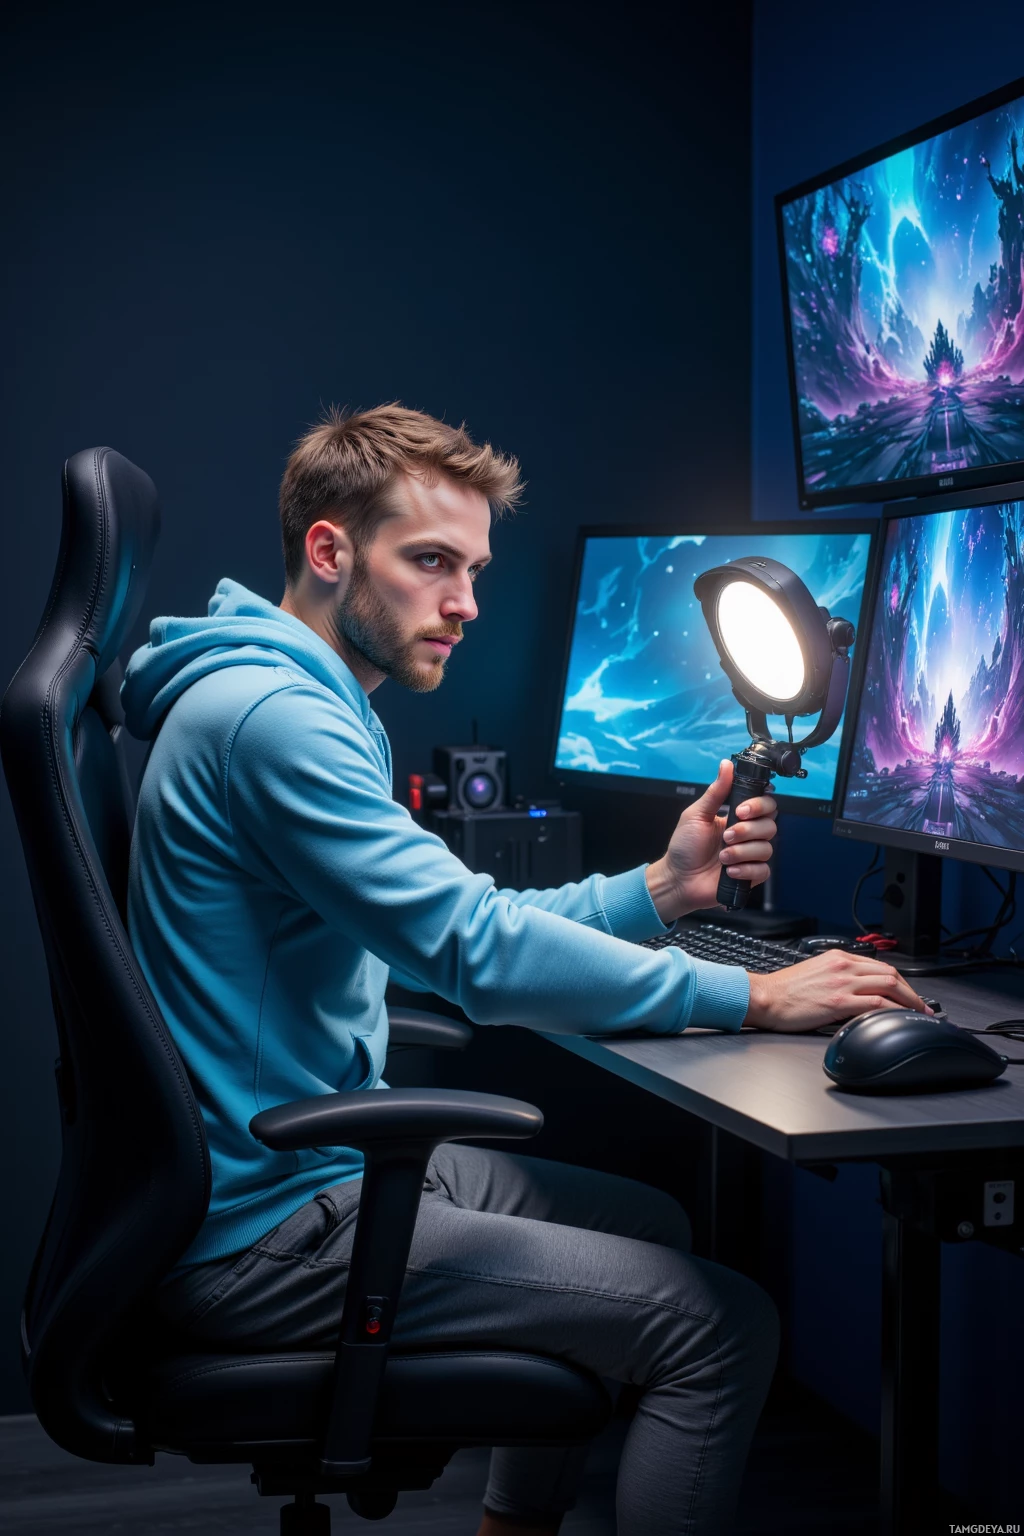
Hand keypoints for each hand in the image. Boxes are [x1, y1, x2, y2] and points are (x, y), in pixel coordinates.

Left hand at [645, 759, 777, 922]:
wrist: (678, 879)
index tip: (741, 810)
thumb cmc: (684, 847)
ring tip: (722, 857)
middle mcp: (747, 836)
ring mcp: (750, 856)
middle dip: (748, 830)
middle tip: (726, 836)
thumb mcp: (696, 815)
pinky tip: (730, 871)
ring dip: (742, 851)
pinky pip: (763, 870)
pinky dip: (746, 870)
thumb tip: (726, 766)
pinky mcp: (751, 876)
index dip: (759, 806)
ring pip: (767, 848)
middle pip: (770, 825)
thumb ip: (715, 792)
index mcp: (737, 818)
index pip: (765, 805)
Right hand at [744, 951, 932, 1032]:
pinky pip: (877, 1003)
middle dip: (911, 991)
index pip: (879, 965)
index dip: (901, 980)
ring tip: (919, 1015)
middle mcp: (843, 966)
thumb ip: (837, 976)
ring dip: (910, 1001)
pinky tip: (901, 1019)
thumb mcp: (814, 973)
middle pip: (890, 973)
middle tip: (922, 1006)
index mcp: (837, 957)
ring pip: (889, 985)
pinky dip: (894, 1010)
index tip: (909, 993)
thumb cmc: (783, 991)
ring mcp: (842, 982)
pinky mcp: (839, 1001)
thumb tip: (857, 991)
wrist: (764, 997)